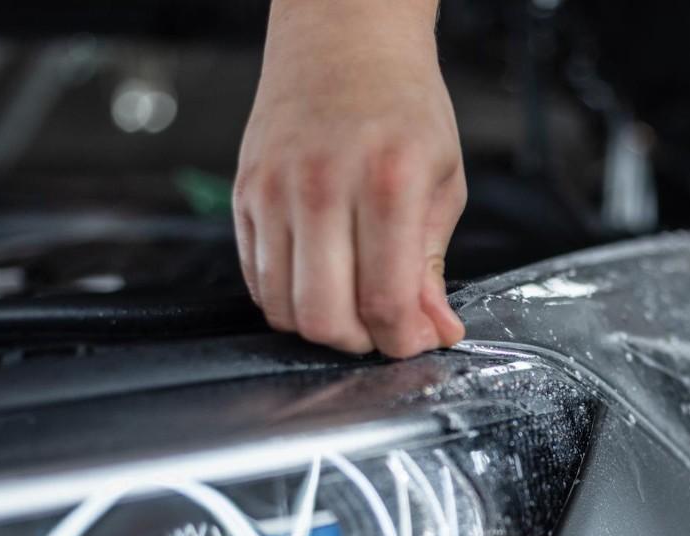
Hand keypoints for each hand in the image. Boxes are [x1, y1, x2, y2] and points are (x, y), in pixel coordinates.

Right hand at [234, 0, 465, 356]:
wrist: (344, 38)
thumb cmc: (402, 103)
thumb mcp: (444, 180)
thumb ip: (433, 263)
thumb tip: (435, 328)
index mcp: (387, 182)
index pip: (385, 300)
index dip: (403, 341)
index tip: (417, 340)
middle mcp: (323, 186)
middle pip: (325, 317)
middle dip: (360, 343)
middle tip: (383, 329)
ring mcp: (275, 191)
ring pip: (284, 307)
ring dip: (322, 326)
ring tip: (352, 306)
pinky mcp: (245, 193)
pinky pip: (256, 278)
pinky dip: (287, 299)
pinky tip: (319, 282)